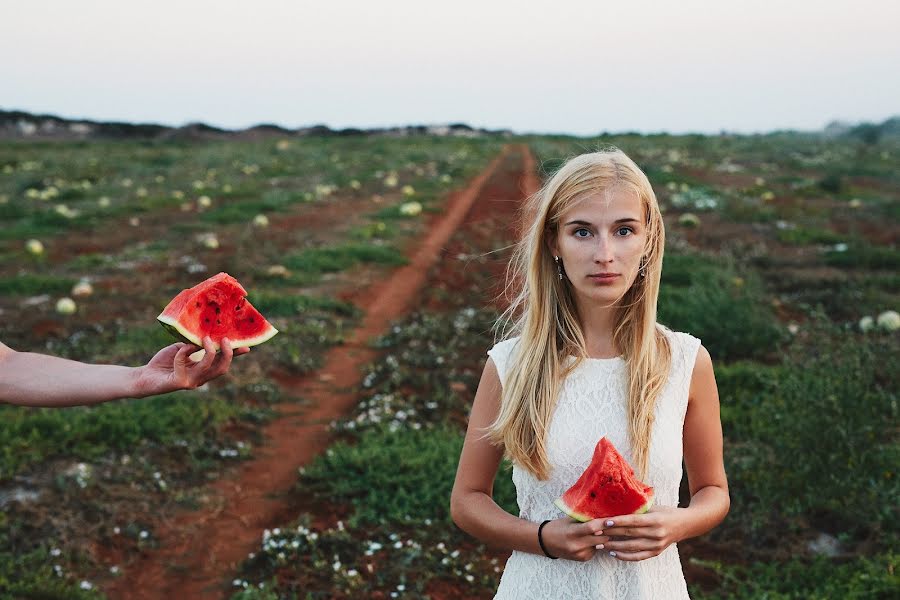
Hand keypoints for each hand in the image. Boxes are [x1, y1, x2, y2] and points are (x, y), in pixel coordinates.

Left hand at [135, 336, 249, 396]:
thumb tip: (207, 334)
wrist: (144, 376)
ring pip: (209, 367)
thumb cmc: (164, 362)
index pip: (224, 363)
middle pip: (222, 368)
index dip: (236, 355)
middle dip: (227, 354)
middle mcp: (201, 378)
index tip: (247, 346)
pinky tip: (178, 348)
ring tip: (205, 338)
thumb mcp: (183, 348)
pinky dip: (183, 351)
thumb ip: (195, 344)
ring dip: (209, 351)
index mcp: (204, 370)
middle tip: (225, 339)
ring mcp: (191, 381)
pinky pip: (185, 362)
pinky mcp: (179, 382)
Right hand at [539, 517, 609, 561]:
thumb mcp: (569, 519)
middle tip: (611, 524)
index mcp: (572, 533)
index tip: (613, 520)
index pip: (592, 528)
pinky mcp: (583, 559)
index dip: (603, 524)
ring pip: (600, 544)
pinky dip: (595, 544)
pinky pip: (595, 550)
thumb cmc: (557, 527)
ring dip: (601, 538)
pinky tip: (587, 540)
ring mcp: (580, 554)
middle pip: (600, 538)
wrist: (545, 542)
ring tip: (597, 531)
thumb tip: (602, 514)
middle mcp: (577, 545)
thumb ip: (584, 518)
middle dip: (607, 531)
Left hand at [600, 506, 685, 560]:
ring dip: (614, 546)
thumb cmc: (666, 512)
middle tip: (595, 532)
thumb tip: (616, 507)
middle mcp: (657, 533)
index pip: (633, 521)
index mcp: (655, 519)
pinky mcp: (656, 552)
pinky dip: (625, 556)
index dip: (618, 522)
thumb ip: (638, 509)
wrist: (686, 524)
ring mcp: (657, 545)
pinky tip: (613, 553)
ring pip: (631, 547)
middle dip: (611, 533)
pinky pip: (638, 557)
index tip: (604, 522)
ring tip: (600, 544)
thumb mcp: (654, 507)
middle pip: (629, 534)